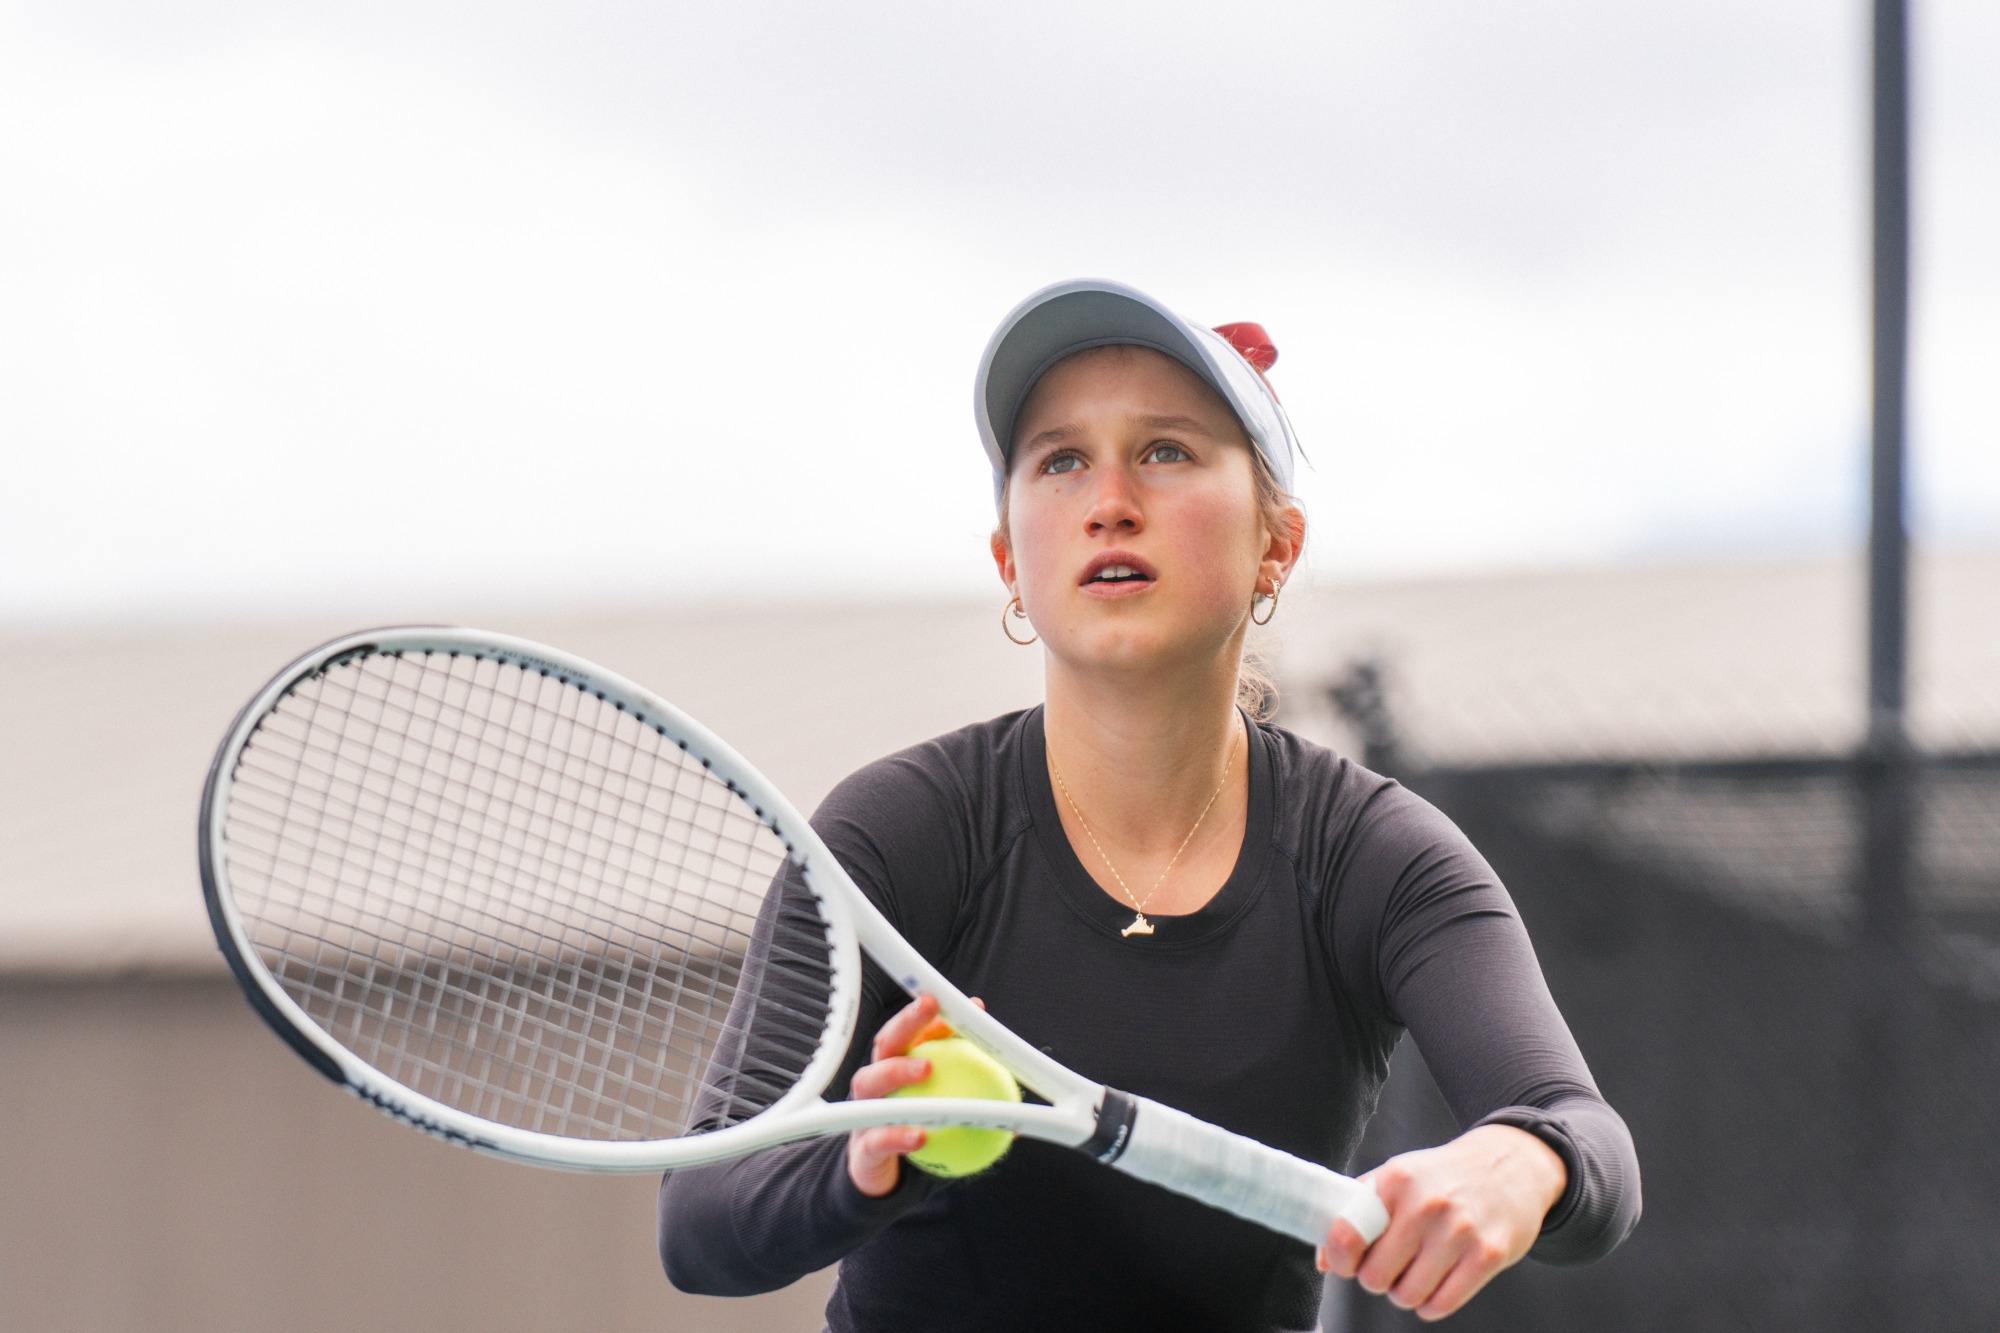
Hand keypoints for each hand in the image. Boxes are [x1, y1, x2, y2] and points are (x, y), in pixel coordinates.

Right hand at [844, 993, 977, 1197]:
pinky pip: (877, 1138)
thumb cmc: (915, 1134)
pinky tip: (920, 1137)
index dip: (940, 1015)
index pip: (917, 1032)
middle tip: (932, 1008)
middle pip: (887, 1042)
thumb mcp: (942, 1116)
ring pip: (869, 1081)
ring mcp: (865, 1111)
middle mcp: (877, 1082)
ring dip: (897, 1070)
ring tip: (926, 1068)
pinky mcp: (862, 1147)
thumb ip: (971, 1104)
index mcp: (897, 1068)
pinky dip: (897, 1135)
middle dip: (908, 1020)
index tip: (971, 1006)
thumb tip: (1014, 1104)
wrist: (878, 1174)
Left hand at [1318, 1125, 1565, 1320]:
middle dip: (1376, 1279)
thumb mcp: (1395, 1176)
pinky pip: (1442, 1304)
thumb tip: (1325, 1261)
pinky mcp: (1488, 1255)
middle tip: (1389, 1266)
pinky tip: (1436, 1285)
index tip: (1347, 1263)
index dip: (1340, 1260)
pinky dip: (1431, 1305)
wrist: (1509, 1166)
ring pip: (1407, 1296)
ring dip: (1405, 1293)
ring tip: (1414, 1273)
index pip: (1346, 1235)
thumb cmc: (1442, 1177)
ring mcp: (1459, 1231)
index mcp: (1395, 1181)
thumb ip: (1354, 1211)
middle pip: (1375, 1277)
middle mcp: (1425, 1205)